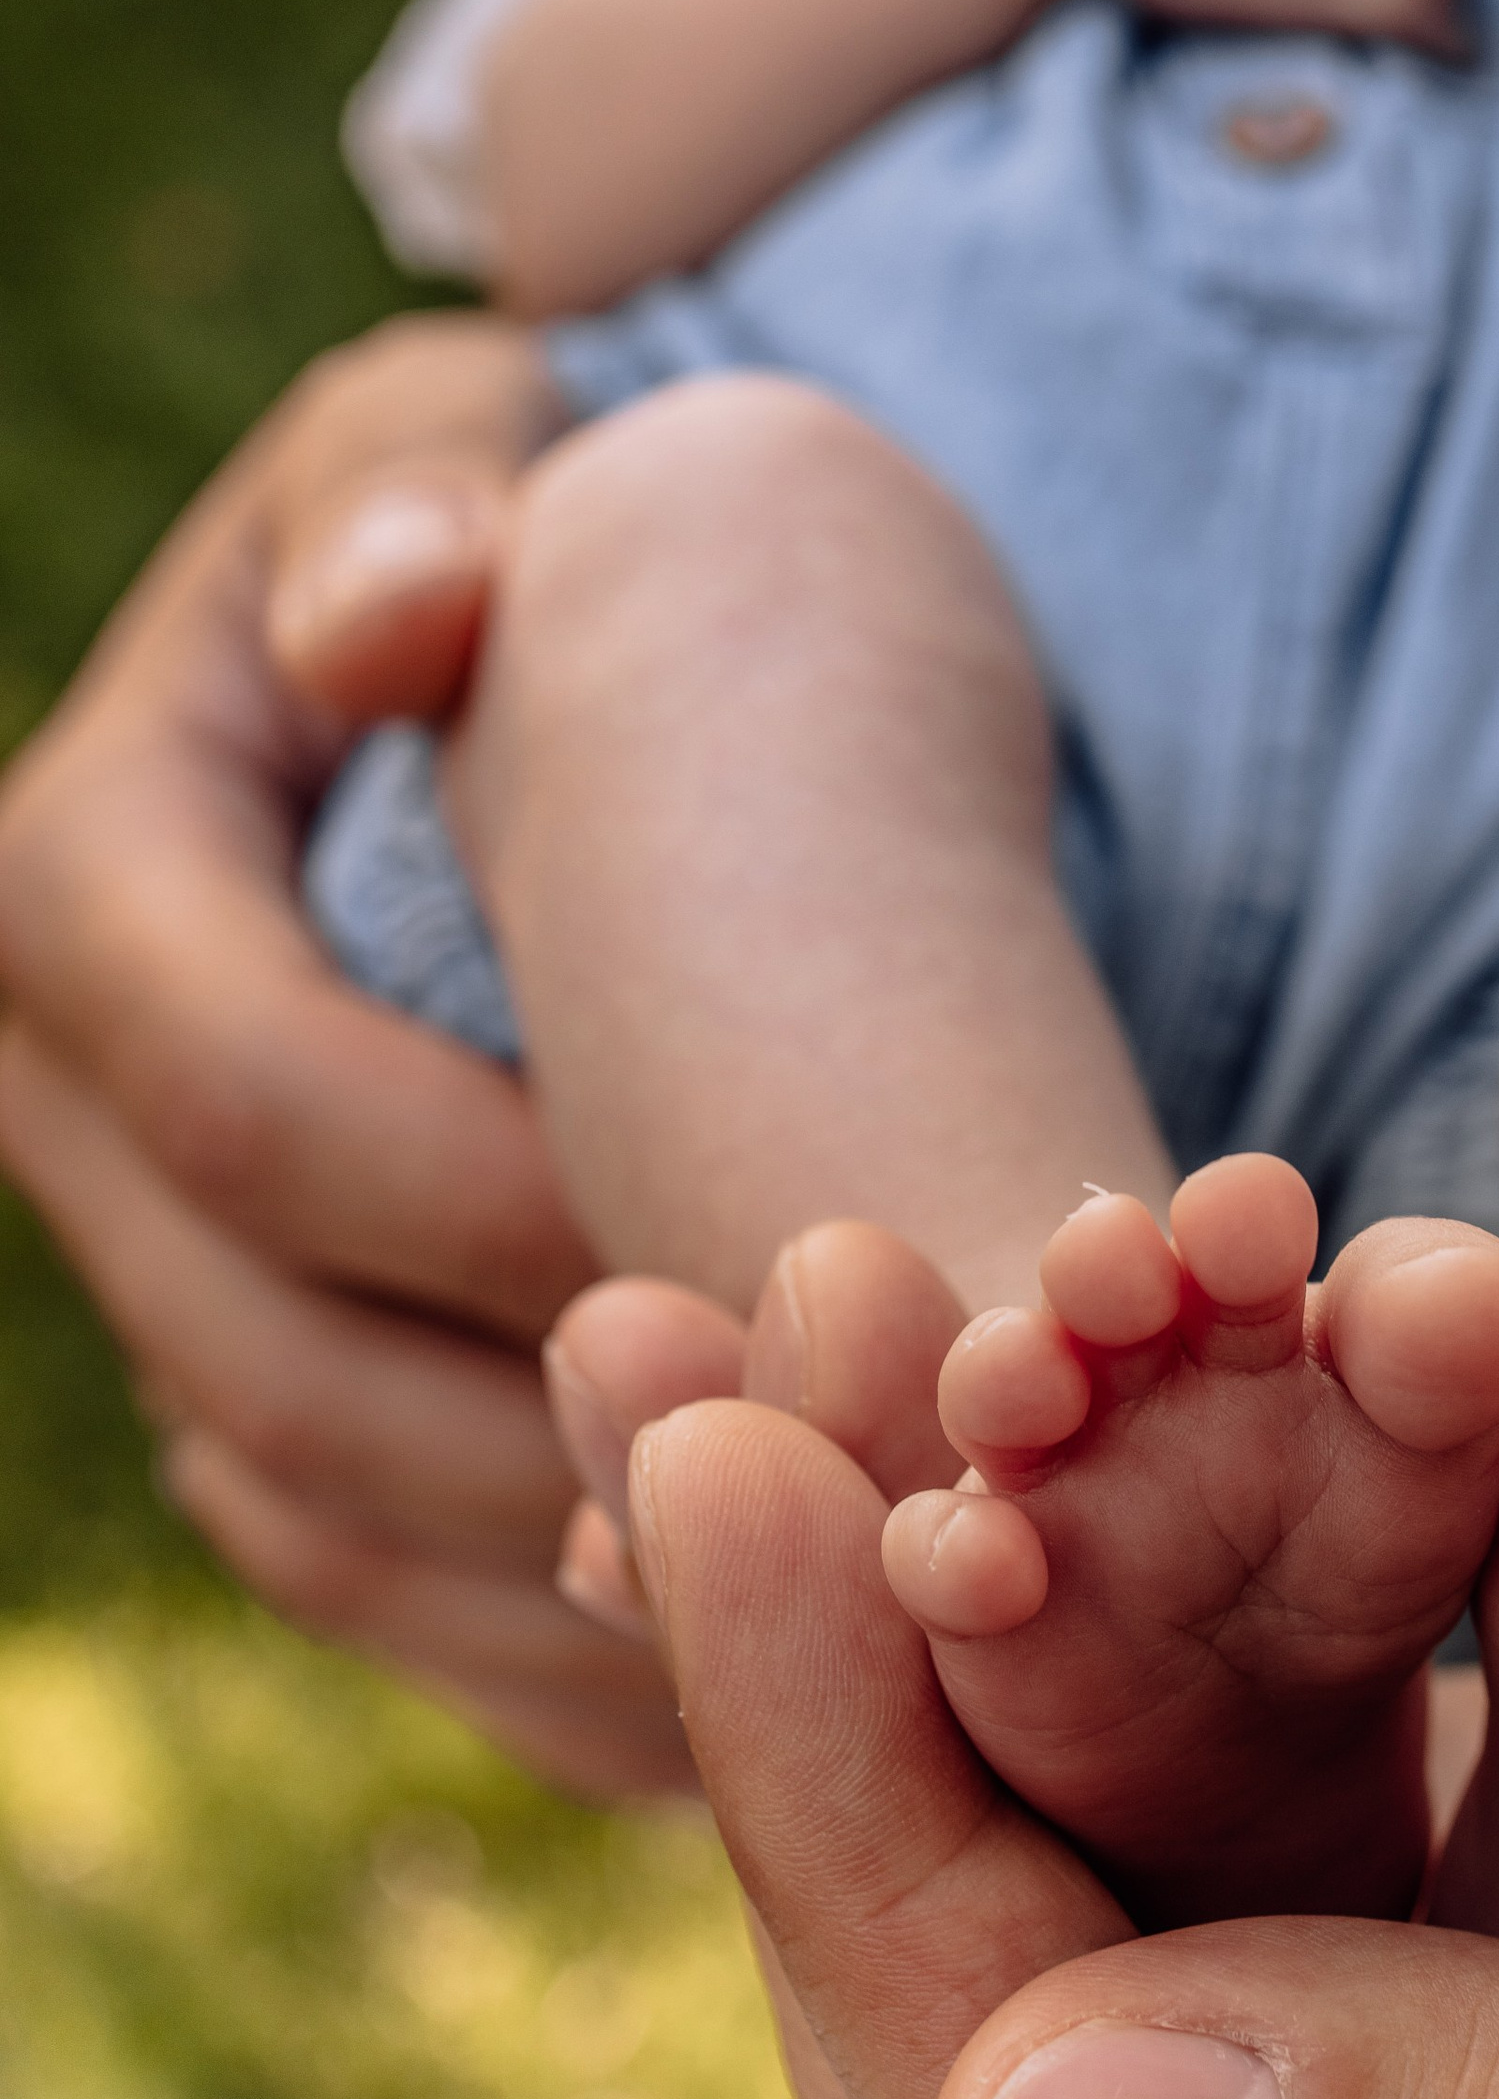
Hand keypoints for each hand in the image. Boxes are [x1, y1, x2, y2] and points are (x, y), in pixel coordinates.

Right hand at [0, 317, 685, 1793]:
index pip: (257, 1111)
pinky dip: (527, 1630)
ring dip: (546, 1569)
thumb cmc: (495, 533)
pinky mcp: (242, 1371)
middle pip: (273, 1360)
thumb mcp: (452, 446)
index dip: (492, 1200)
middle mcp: (61, 1102)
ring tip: (814, 1573)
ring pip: (310, 1504)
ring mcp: (141, 1265)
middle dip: (544, 1426)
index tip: (741, 1234)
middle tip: (823, 1451)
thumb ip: (411, 501)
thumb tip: (388, 625)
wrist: (490, 669)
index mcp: (87, 884)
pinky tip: (742, 1652)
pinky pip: (353, 1568)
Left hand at [630, 1221, 1498, 2098]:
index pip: (1002, 2043)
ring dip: (1159, 1410)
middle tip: (771, 1255)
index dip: (826, 1756)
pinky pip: (1480, 1560)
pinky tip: (1334, 1201)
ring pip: (1263, 1653)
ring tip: (1032, 1183)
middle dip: (916, 1530)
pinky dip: (1437, 1375)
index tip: (717, 1440)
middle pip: (1069, 1816)